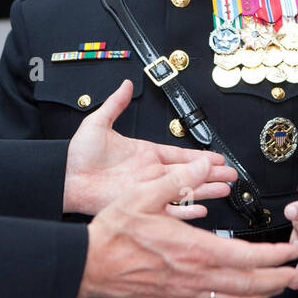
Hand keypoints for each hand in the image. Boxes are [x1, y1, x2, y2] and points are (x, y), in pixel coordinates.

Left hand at [63, 80, 235, 216]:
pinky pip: (169, 210)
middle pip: (189, 173)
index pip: (180, 154)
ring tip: (226, 190)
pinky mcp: (141, 205)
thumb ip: (115, 104)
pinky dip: (186, 212)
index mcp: (145, 153)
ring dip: (206, 190)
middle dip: (212, 174)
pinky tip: (201, 212)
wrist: (65, 178)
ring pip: (185, 190)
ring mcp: (148, 189)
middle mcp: (150, 172)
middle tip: (232, 175)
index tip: (217, 157)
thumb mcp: (98, 123)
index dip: (201, 156)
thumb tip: (125, 84)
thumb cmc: (78, 154)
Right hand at [81, 156, 297, 297]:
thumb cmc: (114, 233)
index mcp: (194, 249)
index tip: (292, 250)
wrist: (90, 265)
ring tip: (281, 286)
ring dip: (264, 294)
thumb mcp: (145, 193)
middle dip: (281, 279)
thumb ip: (179, 178)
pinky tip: (243, 296)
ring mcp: (187, 292)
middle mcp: (195, 275)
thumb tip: (204, 162)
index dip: (277, 256)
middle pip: (251, 285)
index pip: (249, 257)